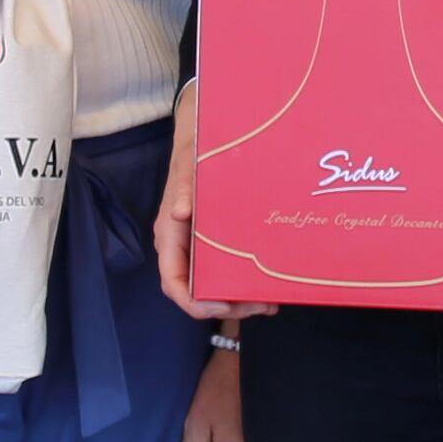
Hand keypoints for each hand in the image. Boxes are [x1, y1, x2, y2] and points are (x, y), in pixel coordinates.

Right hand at [155, 75, 271, 322]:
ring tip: (271, 301)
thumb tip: (181, 211)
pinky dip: (247, 281)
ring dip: (241, 297)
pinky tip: (271, 284)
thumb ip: (185, 188)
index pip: (173, 281)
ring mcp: (201, 246)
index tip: (223, 306)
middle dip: (228, 305)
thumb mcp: (188, 165)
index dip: (194, 302)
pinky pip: (229, 270)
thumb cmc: (194, 151)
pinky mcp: (218, 242)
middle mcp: (183, 247)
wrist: (204, 136)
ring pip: (216, 284)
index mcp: (170, 235)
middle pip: (198, 291)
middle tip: (262, 305)